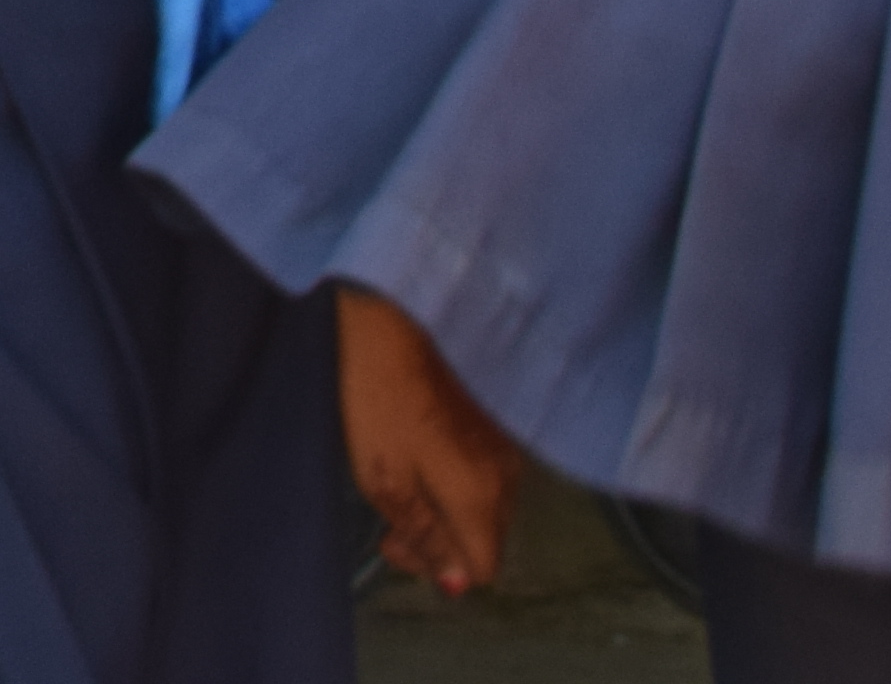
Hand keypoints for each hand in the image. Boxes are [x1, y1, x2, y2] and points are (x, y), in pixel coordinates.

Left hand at [341, 293, 519, 597]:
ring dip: (445, 508)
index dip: (434, 567)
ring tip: (399, 477)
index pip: (480, 569)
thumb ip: (422, 532)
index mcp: (481, 495)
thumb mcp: (383, 475)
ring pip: (486, 507)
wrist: (398, 309)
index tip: (396, 542)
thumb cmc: (383, 384)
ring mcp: (507, 446)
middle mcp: (507, 476)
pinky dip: (455, 476)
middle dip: (437, 540)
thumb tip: (451, 580)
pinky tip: (420, 450)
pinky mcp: (498, 420)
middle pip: (485, 540)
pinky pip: (486, 472)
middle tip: (390, 516)